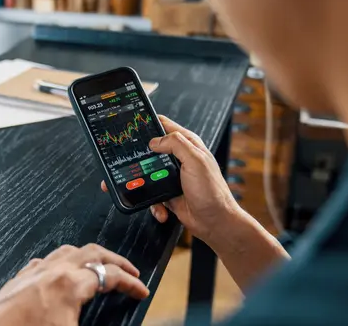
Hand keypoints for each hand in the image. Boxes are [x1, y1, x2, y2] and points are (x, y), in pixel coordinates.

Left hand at [0, 244, 148, 325]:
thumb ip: (92, 321)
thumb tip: (111, 321)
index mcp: (71, 283)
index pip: (111, 276)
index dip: (131, 283)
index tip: (141, 290)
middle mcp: (54, 271)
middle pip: (93, 252)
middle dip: (116, 261)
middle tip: (129, 271)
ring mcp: (36, 272)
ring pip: (69, 250)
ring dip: (89, 256)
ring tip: (99, 264)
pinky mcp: (20, 279)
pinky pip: (46, 260)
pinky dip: (62, 262)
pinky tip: (61, 271)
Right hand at [102, 115, 240, 243]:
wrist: (214, 222)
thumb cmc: (212, 192)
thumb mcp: (195, 161)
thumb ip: (176, 144)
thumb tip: (155, 140)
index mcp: (188, 144)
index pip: (165, 126)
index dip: (149, 124)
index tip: (134, 128)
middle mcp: (180, 158)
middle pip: (151, 150)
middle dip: (140, 158)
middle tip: (133, 164)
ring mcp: (173, 176)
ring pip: (147, 173)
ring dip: (145, 185)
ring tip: (148, 191)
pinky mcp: (168, 192)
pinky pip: (152, 194)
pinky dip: (154, 204)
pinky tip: (162, 209)